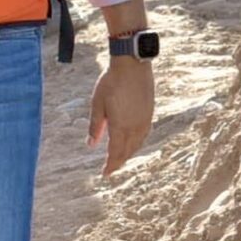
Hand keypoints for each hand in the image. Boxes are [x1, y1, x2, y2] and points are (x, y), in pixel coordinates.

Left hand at [88, 54, 154, 174]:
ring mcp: (145, 121)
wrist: (132, 66)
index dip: (110, 165)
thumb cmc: (111, 83)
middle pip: (127, 151)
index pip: (115, 153)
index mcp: (121, 126)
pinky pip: (143, 135)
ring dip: (128, 153)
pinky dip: (136, 143)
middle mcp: (135, 127)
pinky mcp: (149, 114)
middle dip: (118, 161)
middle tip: (110, 169)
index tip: (105, 174)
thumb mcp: (97, 104)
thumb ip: (96, 126)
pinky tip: (132, 142)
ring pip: (137, 144)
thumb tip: (91, 145)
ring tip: (119, 158)